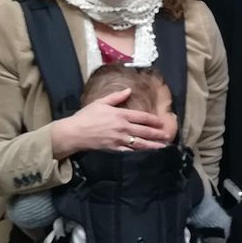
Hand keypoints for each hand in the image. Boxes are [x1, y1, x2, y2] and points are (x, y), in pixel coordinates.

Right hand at [50, 87, 171, 157]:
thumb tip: (129, 90)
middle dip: (157, 134)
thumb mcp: (101, 102)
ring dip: (153, 145)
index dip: (154, 120)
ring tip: (163, 146)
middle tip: (168, 135)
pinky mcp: (114, 148)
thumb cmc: (86, 116)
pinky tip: (146, 152)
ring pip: (140, 143)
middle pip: (144, 131)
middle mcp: (122, 128)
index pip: (142, 117)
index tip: (162, 122)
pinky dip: (139, 152)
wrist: (74, 133)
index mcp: (120, 115)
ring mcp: (119, 139)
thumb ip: (116, 97)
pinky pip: (130, 151)